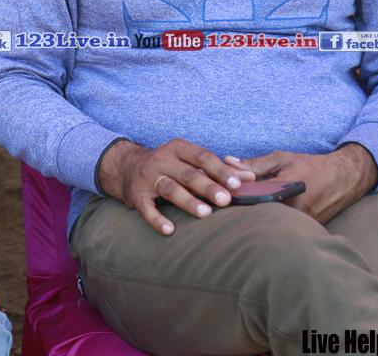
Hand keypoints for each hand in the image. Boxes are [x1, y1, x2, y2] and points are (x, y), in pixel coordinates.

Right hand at [96, 139, 249, 234]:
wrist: (127, 167)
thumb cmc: (169, 165)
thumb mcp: (190, 161)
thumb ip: (219, 169)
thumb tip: (250, 178)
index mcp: (178, 148)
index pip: (202, 157)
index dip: (220, 170)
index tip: (237, 184)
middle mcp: (161, 159)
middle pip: (187, 173)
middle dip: (207, 186)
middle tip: (225, 200)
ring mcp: (147, 177)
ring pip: (169, 188)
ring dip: (188, 201)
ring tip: (205, 213)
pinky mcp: (136, 195)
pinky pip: (146, 208)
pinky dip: (157, 219)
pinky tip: (170, 230)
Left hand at [231, 143, 377, 224]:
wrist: (344, 179)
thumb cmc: (310, 166)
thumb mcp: (282, 159)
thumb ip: (254, 164)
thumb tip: (227, 162)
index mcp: (287, 187)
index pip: (252, 195)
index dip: (234, 196)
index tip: (219, 196)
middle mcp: (294, 208)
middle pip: (258, 213)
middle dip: (241, 211)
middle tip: (223, 209)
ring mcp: (300, 222)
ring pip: (268, 224)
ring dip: (253, 219)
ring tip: (237, 217)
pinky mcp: (304, 231)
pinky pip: (279, 229)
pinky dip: (267, 224)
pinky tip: (257, 222)